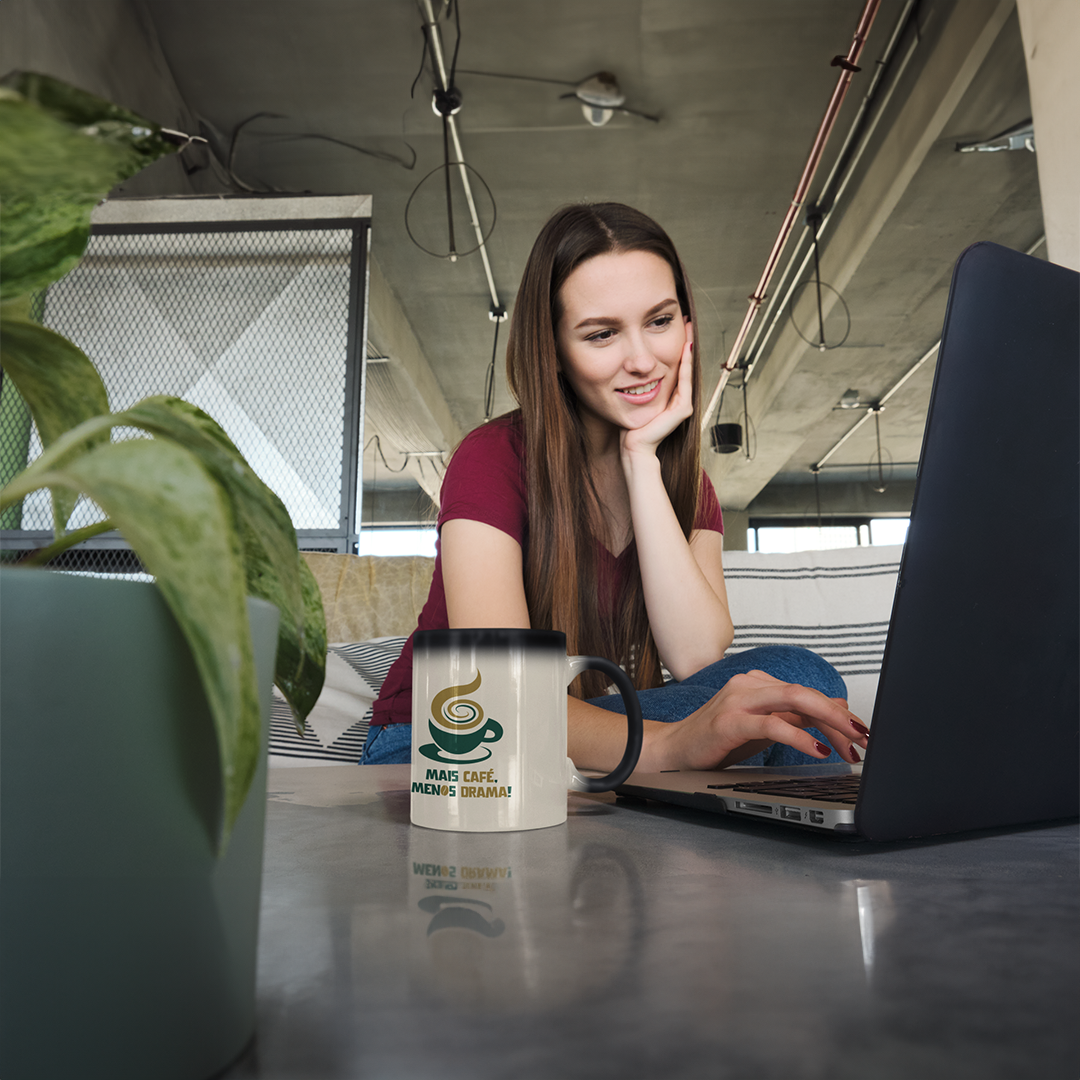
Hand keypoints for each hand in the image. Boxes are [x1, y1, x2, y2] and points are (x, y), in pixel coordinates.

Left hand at [620, 332, 694, 458]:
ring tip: (688, 328)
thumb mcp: (630, 399)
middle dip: (685, 343)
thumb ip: (632, 385)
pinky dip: (685, 365)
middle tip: (685, 321)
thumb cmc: (629, 428)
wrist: (633, 447)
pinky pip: (684, 382)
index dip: (675, 348)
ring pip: (686, 370)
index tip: (674, 328)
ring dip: (687, 349)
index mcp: (668, 397)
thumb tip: (624, 369)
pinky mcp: (683, 409)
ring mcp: (683, 404)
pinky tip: (685, 349)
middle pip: (683, 365)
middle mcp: (678, 399)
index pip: (674, 366)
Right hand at [646, 669, 869, 771]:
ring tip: (851, 743)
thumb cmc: (717, 740)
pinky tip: (818, 751)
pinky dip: (799, 737)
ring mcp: (738, 700)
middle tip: (866, 738)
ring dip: (829, 722)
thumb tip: (837, 708)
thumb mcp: (763, 727)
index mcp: (759, 684)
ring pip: (795, 700)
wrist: (674, 751)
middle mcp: (750, 685)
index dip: (839, 716)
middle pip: (806, 693)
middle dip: (841, 716)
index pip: (809, 695)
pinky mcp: (729, 721)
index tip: (862, 737)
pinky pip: (772, 724)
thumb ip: (796, 716)